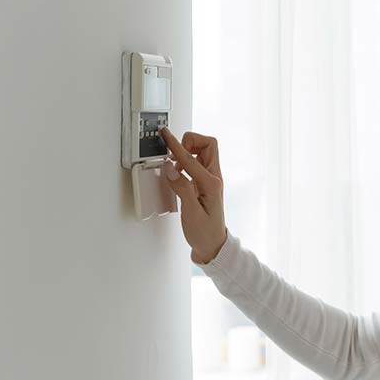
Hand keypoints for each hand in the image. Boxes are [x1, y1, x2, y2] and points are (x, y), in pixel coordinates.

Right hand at [159, 126, 227, 263]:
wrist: (212, 245)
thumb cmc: (204, 232)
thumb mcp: (191, 213)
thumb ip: (182, 189)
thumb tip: (171, 169)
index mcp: (212, 183)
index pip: (192, 158)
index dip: (176, 145)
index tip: (166, 134)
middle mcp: (214, 178)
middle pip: (208, 144)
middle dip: (190, 142)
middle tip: (174, 154)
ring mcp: (211, 179)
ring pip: (203, 152)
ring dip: (188, 151)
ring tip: (174, 164)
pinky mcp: (205, 183)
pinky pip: (197, 163)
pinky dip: (186, 161)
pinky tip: (177, 172)